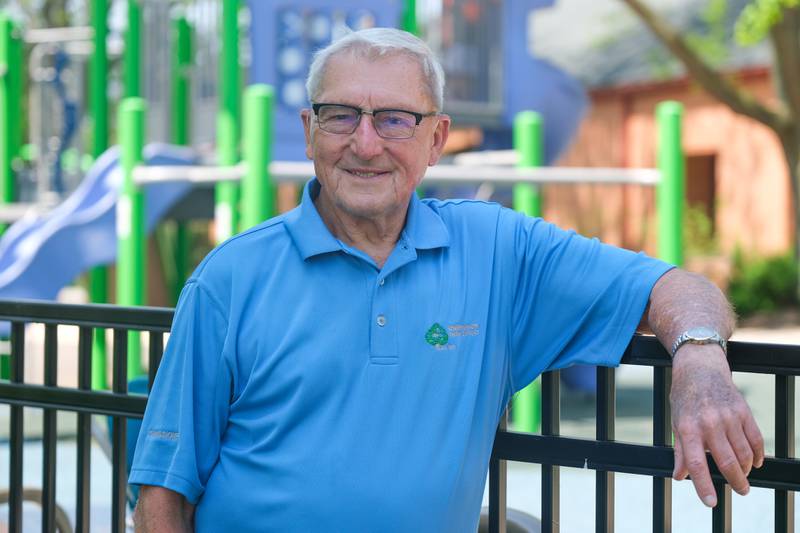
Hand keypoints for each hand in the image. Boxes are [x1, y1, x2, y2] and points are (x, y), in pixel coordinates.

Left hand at [669, 344, 763, 506]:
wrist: (700, 368)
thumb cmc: (685, 398)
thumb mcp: (676, 423)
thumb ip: (680, 451)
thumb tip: (681, 477)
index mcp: (687, 428)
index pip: (696, 463)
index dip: (703, 485)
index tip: (710, 502)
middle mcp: (708, 423)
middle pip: (726, 462)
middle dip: (736, 482)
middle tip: (741, 491)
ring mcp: (728, 417)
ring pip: (743, 453)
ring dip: (746, 469)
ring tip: (744, 476)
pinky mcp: (743, 411)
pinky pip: (755, 439)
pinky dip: (757, 454)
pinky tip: (755, 462)